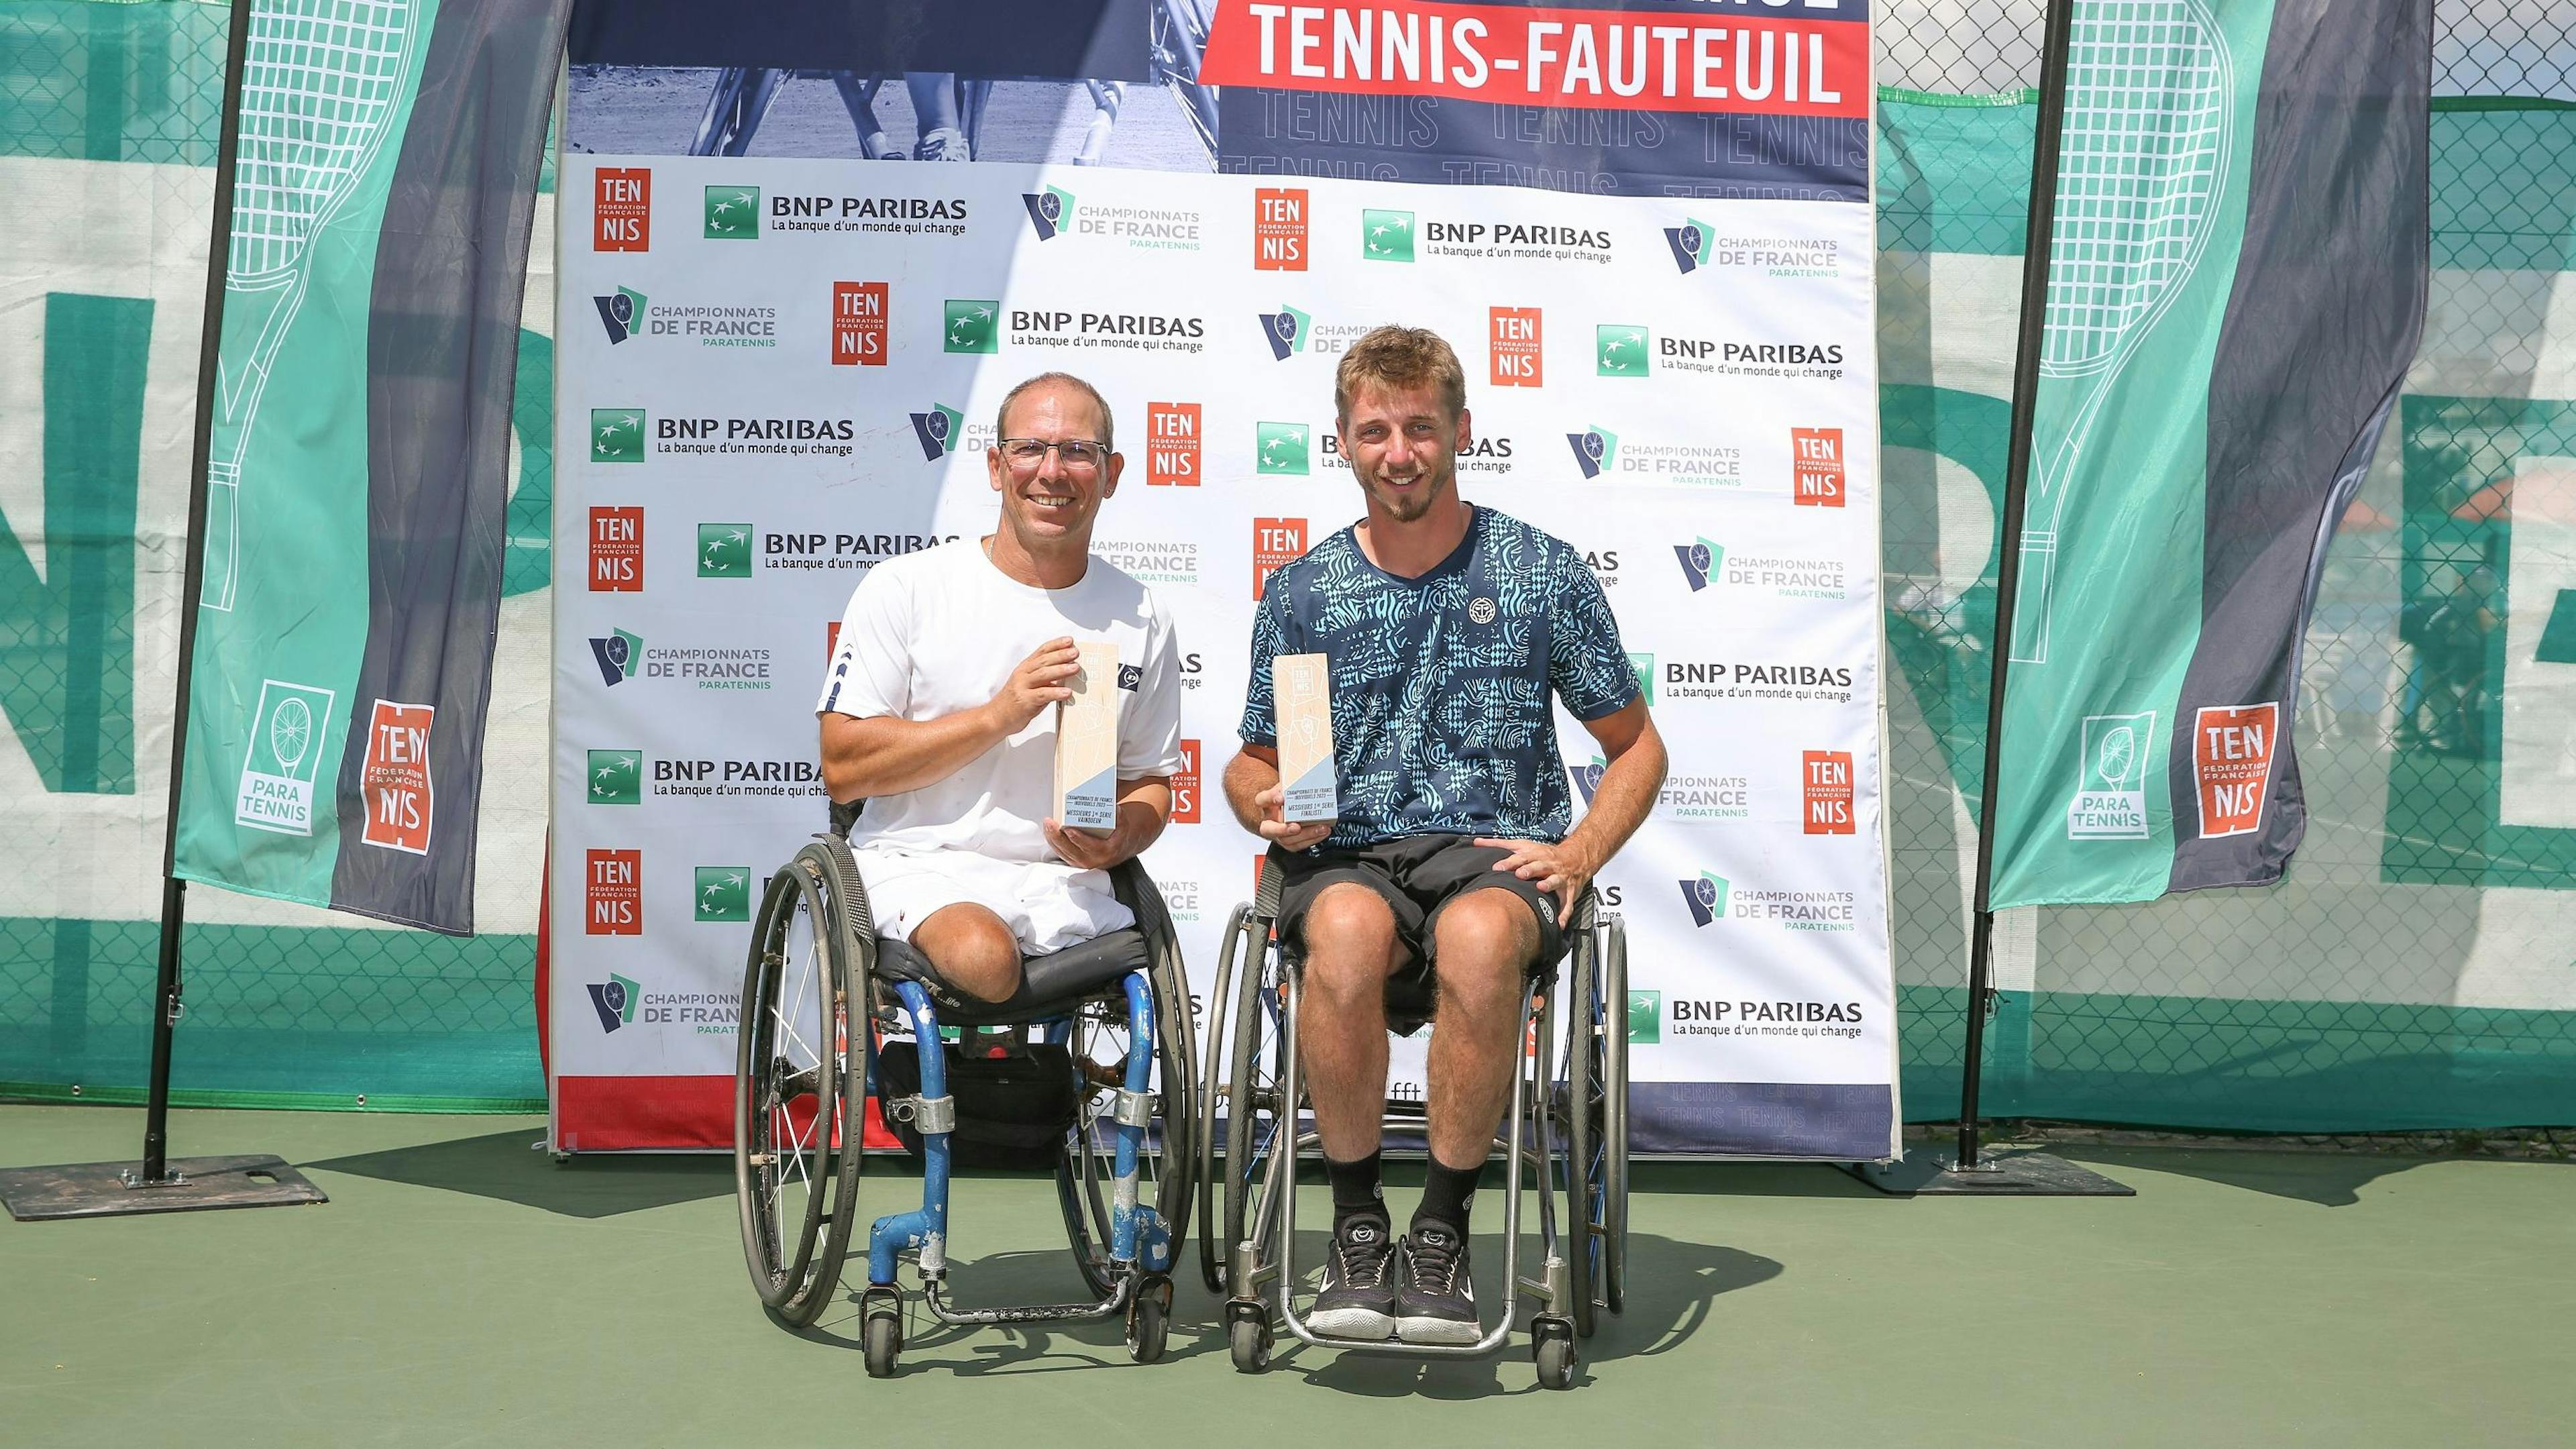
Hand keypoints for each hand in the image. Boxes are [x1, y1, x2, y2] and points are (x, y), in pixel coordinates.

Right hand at [988, 637, 1081, 732]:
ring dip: (1061, 670)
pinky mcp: (1024, 702)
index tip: (1070, 640)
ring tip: (1075, 668)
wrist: (996, 717)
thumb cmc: (1016, 700)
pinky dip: (1056, 692)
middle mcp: (1023, 674)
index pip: (1042, 651)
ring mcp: (1022, 687)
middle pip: (1044, 661)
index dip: (1056, 644)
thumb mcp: (1028, 683)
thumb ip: (1045, 677)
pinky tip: (1067, 692)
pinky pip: (1042, 695)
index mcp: (1025, 667)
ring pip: (1043, 675)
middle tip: (1075, 652)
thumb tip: (1067, 671)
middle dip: (1061, 655)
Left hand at [1043, 817, 1123, 869]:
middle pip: (1070, 850)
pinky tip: (1048, 832)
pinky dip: (1053, 842)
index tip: (1069, 830)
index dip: (1078, 838)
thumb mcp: (1122, 826)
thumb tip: (1114, 808)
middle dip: (1058, 836)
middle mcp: (1091, 860)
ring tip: (1047, 824)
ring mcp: (1081, 862)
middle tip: (1050, 823)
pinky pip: (1060, 853)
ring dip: (1052, 838)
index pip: (1089, 846)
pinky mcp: (1073, 861)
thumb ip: (1119, 817)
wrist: (1116, 851)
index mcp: (1104, 851)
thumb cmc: (1116, 837)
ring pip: (1063, 852)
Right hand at [1252, 783, 1331, 851]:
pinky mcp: (1288, 841)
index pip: (1262, 800)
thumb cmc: (1288, 795)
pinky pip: (1298, 845)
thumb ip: (1293, 781)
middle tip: (1296, 826)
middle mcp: (1269, 820)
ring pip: (1286, 840)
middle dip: (1283, 829)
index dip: (1270, 798)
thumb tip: (1309, 772)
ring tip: (1321, 828)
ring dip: (1305, 835)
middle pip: (1268, 829)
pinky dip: (1312, 839)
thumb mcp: (1289, 784)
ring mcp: (1278, 833)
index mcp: (1266, 803)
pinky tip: (1322, 832)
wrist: (1285, 807)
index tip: (1281, 798)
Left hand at [1473, 837, 1596, 925]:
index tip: (1497, 868)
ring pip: (1554, 880)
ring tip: (1541, 888)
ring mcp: (1559, 877)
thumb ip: (1499, 844)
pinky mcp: (1569, 891)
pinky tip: (1558, 923)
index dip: (1509, 862)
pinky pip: (1567, 904)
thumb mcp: (1523, 845)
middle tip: (1519, 875)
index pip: (1520, 857)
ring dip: (1548, 884)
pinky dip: (1564, 914)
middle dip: (1529, 870)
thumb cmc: (1544, 853)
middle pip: (1538, 866)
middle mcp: (1547, 865)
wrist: (1575, 858)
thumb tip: (1476, 842)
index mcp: (1535, 855)